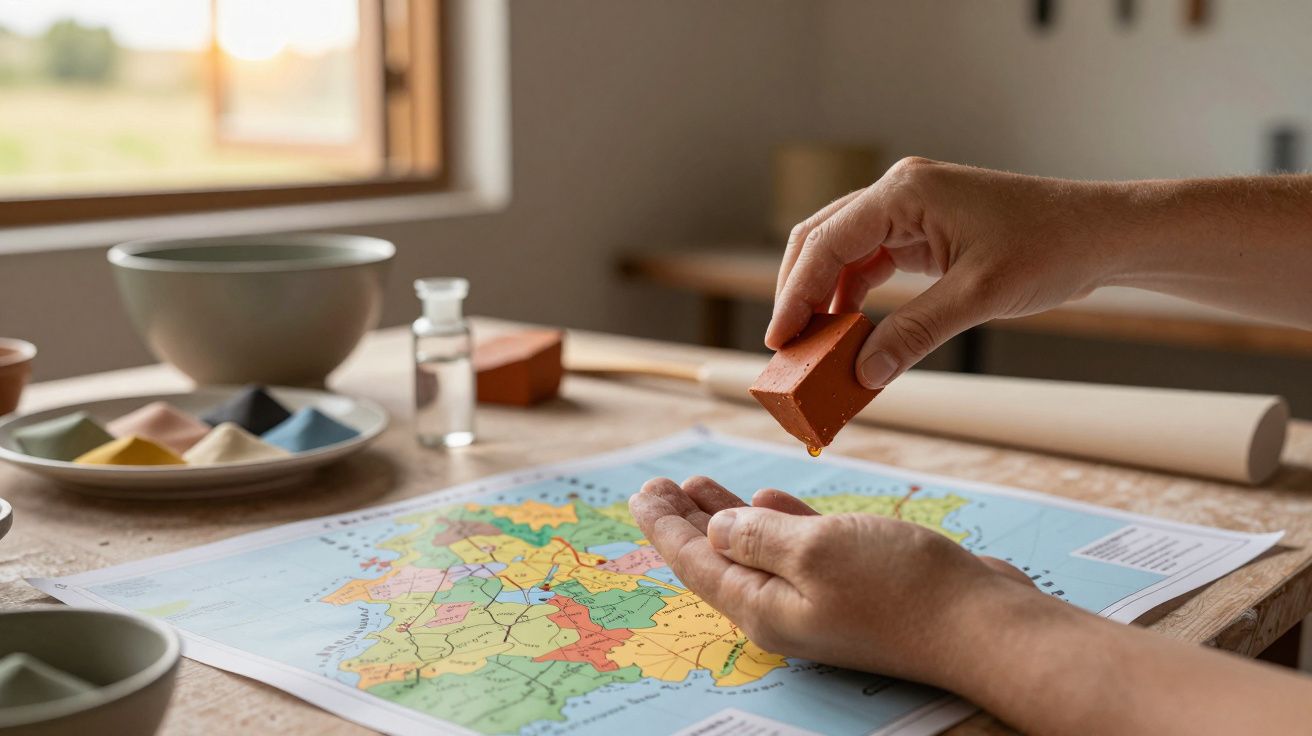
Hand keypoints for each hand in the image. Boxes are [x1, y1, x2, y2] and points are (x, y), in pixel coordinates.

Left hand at [628, 475, 1036, 689]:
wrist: (982, 623)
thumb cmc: (900, 587)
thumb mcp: (814, 549)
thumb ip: (758, 536)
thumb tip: (718, 530)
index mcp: (762, 606)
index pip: (695, 562)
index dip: (664, 525)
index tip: (641, 492)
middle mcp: (784, 608)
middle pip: (718, 557)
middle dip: (686, 519)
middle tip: (660, 484)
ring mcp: (820, 597)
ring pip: (756, 549)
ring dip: (728, 515)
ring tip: (698, 484)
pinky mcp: (855, 582)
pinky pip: (798, 547)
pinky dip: (777, 521)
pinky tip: (766, 496)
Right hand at [768, 157, 1124, 387]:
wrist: (1101, 233)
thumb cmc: (1051, 248)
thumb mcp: (978, 295)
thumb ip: (915, 333)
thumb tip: (863, 375)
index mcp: (905, 192)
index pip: (826, 241)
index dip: (795, 292)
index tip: (778, 339)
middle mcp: (898, 192)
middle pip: (821, 240)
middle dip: (797, 293)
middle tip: (785, 348)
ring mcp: (909, 210)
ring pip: (840, 254)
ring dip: (823, 299)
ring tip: (811, 348)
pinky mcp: (922, 231)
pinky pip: (870, 264)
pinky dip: (853, 298)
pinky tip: (848, 333)